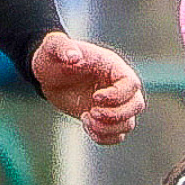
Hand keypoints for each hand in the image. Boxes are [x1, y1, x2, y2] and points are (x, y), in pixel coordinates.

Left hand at [31, 31, 145, 144]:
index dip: (117, 95)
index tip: (94, 97)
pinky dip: (104, 137)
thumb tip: (73, 56)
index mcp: (113, 67)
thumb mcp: (53, 47)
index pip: (131, 84)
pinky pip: (117, 135)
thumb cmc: (53, 57)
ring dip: (108, 128)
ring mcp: (114, 104)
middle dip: (116, 115)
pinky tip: (87, 126)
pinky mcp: (105, 118)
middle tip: (91, 112)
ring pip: (128, 123)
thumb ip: (63, 47)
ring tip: (85, 119)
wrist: (48, 74)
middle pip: (136, 105)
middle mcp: (119, 87)